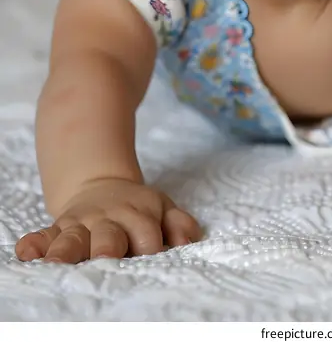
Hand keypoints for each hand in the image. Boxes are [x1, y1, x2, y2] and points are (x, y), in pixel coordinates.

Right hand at [15, 178, 201, 263]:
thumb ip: (179, 223)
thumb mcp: (163, 207)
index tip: (152, 257)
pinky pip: (43, 235)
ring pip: (73, 238)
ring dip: (67, 249)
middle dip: (108, 247)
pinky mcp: (58, 228)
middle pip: (109, 237)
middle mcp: (107, 221)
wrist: (101, 185)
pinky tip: (27, 252)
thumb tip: (187, 240)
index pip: (147, 235)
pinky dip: (34, 244)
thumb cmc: (138, 209)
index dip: (151, 246)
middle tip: (107, 257)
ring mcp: (80, 224)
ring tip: (58, 262)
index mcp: (138, 216)